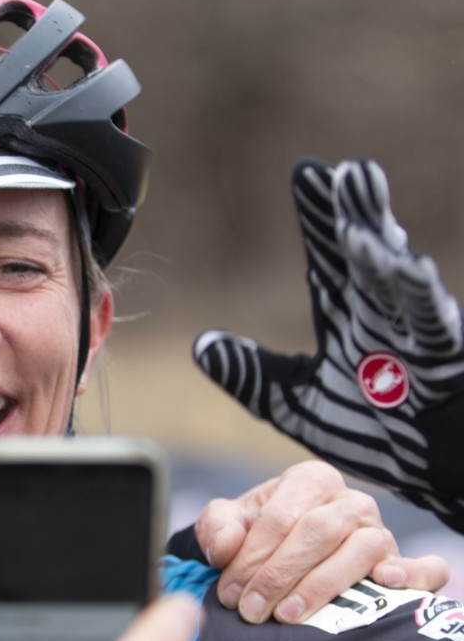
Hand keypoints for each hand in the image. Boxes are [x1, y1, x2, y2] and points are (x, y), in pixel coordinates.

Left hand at [193, 158, 463, 533]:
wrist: (426, 471)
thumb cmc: (372, 428)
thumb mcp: (294, 402)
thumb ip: (251, 374)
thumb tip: (200, 345)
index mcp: (348, 316)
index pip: (328, 257)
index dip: (318, 215)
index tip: (307, 170)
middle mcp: (381, 315)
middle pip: (364, 256)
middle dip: (353, 214)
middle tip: (342, 171)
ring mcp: (413, 335)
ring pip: (396, 280)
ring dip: (380, 244)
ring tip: (366, 210)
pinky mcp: (441, 361)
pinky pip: (431, 325)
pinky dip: (420, 297)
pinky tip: (410, 266)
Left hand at [195, 460, 449, 623]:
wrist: (280, 557)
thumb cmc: (255, 537)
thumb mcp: (228, 524)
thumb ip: (217, 527)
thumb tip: (227, 546)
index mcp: (309, 481)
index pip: (280, 517)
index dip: (251, 557)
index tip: (229, 593)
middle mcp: (350, 502)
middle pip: (318, 532)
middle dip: (279, 575)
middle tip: (251, 610)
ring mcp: (380, 532)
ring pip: (361, 550)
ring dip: (321, 585)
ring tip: (287, 615)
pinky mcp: (402, 563)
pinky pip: (425, 568)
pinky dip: (413, 575)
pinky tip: (385, 583)